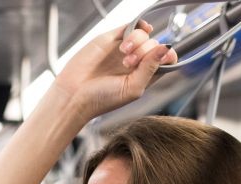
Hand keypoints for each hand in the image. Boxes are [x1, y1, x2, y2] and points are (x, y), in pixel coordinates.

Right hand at [51, 20, 178, 118]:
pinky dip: (135, 28)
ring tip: (123, 54)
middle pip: (155, 45)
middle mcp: (137, 61)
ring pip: (144, 34)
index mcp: (145, 76)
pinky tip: (125, 42)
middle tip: (128, 64)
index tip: (159, 59)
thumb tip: (165, 48)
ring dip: (138, 41)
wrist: (74, 94)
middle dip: (146, 52)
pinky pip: (131, 25)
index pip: (166, 59)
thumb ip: (151, 68)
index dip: (166, 55)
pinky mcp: (111, 39)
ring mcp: (124, 49)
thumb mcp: (133, 88)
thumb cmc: (101, 99)